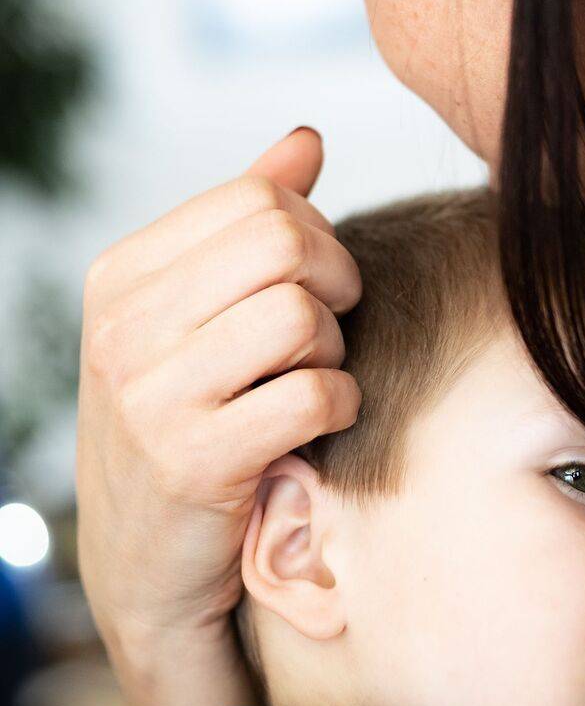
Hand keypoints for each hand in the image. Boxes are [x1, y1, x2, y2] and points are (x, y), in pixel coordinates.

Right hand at [75, 127, 361, 652]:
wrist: (145, 566)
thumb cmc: (187, 422)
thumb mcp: (196, 316)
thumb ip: (248, 223)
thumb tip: (306, 139)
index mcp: (121, 275)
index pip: (257, 198)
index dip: (316, 234)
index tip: (315, 283)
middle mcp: (123, 326)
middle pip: (285, 244)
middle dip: (336, 282)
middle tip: (328, 330)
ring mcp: (150, 395)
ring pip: (302, 315)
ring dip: (334, 349)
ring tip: (312, 378)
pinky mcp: (193, 461)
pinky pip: (314, 393)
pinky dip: (341, 404)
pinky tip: (319, 423)